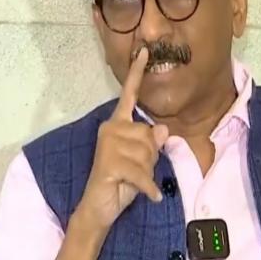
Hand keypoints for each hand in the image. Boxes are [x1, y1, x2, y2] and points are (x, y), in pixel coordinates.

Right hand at [74, 48, 168, 232]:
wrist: (99, 208)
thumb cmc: (121, 181)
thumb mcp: (143, 160)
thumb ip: (152, 143)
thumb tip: (162, 130)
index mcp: (118, 123)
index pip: (130, 96)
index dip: (137, 73)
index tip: (144, 51)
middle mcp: (110, 129)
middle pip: (151, 136)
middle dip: (151, 158)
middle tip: (134, 171)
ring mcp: (108, 145)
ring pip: (148, 155)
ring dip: (146, 173)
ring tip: (131, 180)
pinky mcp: (109, 164)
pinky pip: (142, 174)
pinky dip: (149, 189)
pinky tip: (151, 196)